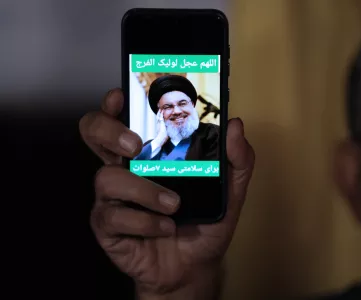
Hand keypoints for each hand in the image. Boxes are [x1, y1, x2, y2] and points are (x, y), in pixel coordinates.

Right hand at [79, 89, 254, 298]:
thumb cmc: (204, 222)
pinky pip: (114, 216)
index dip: (113, 104)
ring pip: (107, 178)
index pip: (122, 119)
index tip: (121, 96)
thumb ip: (236, 159)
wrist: (193, 264)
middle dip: (108, 130)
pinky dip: (145, 221)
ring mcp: (113, 197)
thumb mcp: (229, 190)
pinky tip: (165, 227)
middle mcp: (125, 169)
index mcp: (148, 154)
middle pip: (94, 134)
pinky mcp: (108, 225)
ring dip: (144, 190)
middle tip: (135, 146)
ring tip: (173, 204)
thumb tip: (235, 126)